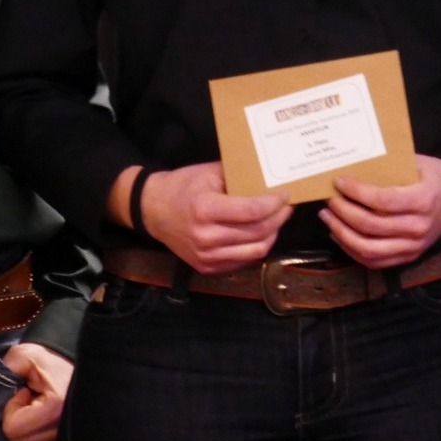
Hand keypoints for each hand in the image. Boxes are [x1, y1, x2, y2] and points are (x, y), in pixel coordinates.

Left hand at [0, 342, 73, 440]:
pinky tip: (42, 421)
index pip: (12, 427)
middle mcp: (62, 431)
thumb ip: (9, 366)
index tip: (25, 392)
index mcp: (54, 409)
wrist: (83, 370)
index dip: (12, 408)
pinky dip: (34, 437)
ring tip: (36, 410)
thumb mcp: (29, 355)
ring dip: (24, 431)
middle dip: (16, 421)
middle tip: (29, 401)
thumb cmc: (53, 363)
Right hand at [133, 162, 292, 273]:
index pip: (252, 211)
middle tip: (287, 206)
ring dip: (272, 234)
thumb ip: (238, 175)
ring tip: (277, 220)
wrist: (153, 211)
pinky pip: (243, 260)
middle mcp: (206, 237)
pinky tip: (261, 233)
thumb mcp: (208, 172)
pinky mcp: (207, 268)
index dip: (274, 203)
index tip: (286, 194)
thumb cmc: (182, 186)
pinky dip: (257, 247)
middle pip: (258, 232)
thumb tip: (269, 176)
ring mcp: (206, 257)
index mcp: (205, 209)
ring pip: (255, 250)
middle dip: (279, 218)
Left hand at [319, 155, 440, 267]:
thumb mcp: (417, 162)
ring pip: (369, 249)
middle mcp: (419, 226)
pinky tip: (339, 235)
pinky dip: (352, 250)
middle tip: (329, 200)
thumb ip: (389, 166)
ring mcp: (414, 246)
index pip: (383, 200)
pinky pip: (375, 261)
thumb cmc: (433, 175)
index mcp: (423, 199)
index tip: (339, 182)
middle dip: (343, 212)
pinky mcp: (409, 257)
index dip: (357, 192)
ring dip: (343, 234)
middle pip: (372, 226)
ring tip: (328, 218)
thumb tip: (352, 165)